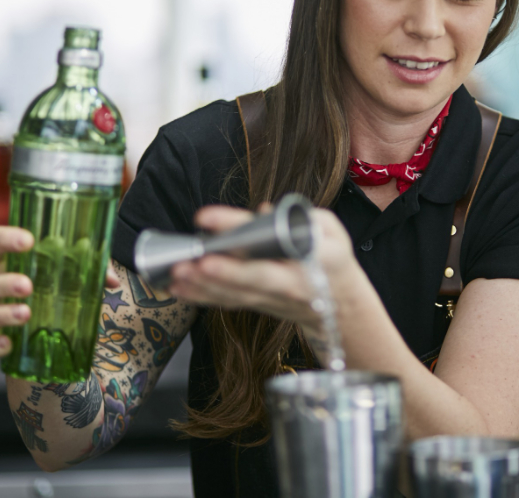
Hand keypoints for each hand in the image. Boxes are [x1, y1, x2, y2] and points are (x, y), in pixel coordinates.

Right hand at [0, 226, 120, 357]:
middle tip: (28, 285)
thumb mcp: (77, 271)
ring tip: (26, 314)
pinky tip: (10, 343)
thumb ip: (94, 268)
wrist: (56, 321)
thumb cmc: (59, 284)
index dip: (3, 239)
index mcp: (6, 260)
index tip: (28, 240)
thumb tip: (111, 280)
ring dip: (0, 313)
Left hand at [166, 205, 362, 330]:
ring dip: (204, 285)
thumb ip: (304, 217)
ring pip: (236, 294)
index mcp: (312, 258)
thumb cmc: (333, 260)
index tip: (208, 218)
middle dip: (221, 270)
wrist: (340, 306)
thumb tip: (263, 212)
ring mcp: (274, 299)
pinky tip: (180, 288)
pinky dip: (203, 296)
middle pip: (253, 277)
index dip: (239, 228)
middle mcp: (292, 283)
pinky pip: (229, 302)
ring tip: (177, 273)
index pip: (274, 241)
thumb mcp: (333, 231)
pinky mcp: (258, 305)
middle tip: (193, 261)